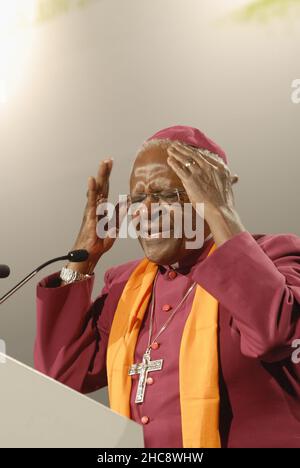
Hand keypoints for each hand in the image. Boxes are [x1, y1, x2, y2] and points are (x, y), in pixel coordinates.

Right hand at [67, 159, 121, 273]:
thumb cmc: (98, 242)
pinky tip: (93, 181)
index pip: (105, 188)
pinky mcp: (90, 218)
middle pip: (100, 186)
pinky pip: (91, 202)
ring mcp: (91, 211)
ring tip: (103, 164)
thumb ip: (119, 215)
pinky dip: (92, 191)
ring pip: (96, 191)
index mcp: (100, 208)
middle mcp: (94, 207)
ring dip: (100, 177)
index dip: (107, 176)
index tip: (110, 162)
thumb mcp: (114, 227)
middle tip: (108, 159)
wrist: (89, 255)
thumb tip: (126, 202)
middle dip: (104, 172)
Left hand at [166, 141, 238, 217]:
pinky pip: (179, 169)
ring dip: (176, 153)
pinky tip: (169, 160)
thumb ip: (230, 179)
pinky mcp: (190, 180)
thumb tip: (235, 177)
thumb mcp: (229, 186)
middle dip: (183, 148)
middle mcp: (209, 167)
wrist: (220, 210)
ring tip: (170, 149)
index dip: (195, 151)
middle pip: (193, 154)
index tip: (189, 148)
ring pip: (185, 159)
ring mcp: (199, 173)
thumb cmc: (225, 202)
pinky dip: (174, 163)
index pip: (204, 156)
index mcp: (219, 167)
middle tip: (176, 144)